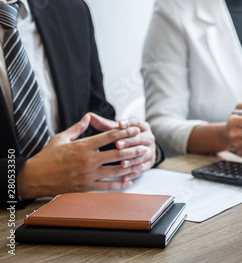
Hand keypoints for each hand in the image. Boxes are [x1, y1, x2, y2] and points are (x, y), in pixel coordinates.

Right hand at [18, 113, 148, 198]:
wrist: (35, 177)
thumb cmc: (47, 156)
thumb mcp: (61, 138)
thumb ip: (78, 127)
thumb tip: (89, 116)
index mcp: (83, 145)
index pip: (109, 137)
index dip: (124, 132)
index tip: (135, 129)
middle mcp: (88, 160)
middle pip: (117, 154)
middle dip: (133, 149)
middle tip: (144, 146)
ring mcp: (88, 174)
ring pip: (116, 170)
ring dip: (131, 166)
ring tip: (141, 162)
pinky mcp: (86, 187)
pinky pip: (107, 186)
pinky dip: (120, 184)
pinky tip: (129, 181)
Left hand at [89, 113, 156, 179]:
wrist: (139, 147)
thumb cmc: (122, 136)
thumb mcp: (116, 129)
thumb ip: (104, 124)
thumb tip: (89, 116)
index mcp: (142, 126)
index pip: (136, 123)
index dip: (128, 124)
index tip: (119, 124)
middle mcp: (149, 138)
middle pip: (139, 139)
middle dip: (129, 142)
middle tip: (117, 144)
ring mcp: (151, 150)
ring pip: (142, 155)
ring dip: (132, 160)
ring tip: (122, 163)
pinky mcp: (150, 162)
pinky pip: (142, 169)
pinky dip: (133, 173)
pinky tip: (124, 178)